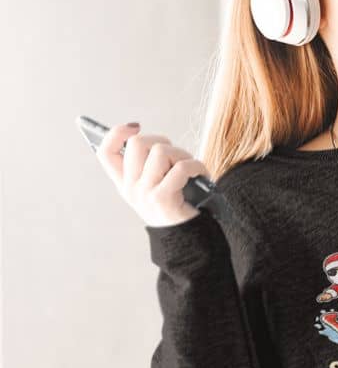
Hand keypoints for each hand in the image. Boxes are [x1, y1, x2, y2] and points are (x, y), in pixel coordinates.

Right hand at [95, 122, 209, 227]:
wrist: (189, 241)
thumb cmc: (178, 207)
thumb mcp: (157, 185)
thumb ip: (149, 164)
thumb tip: (147, 134)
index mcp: (125, 184)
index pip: (105, 152)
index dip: (116, 133)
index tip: (135, 127)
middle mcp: (130, 189)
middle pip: (137, 143)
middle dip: (162, 141)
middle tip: (175, 156)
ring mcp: (144, 194)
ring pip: (160, 151)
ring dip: (182, 154)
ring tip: (191, 168)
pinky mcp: (162, 199)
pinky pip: (181, 168)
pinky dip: (197, 166)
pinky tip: (202, 174)